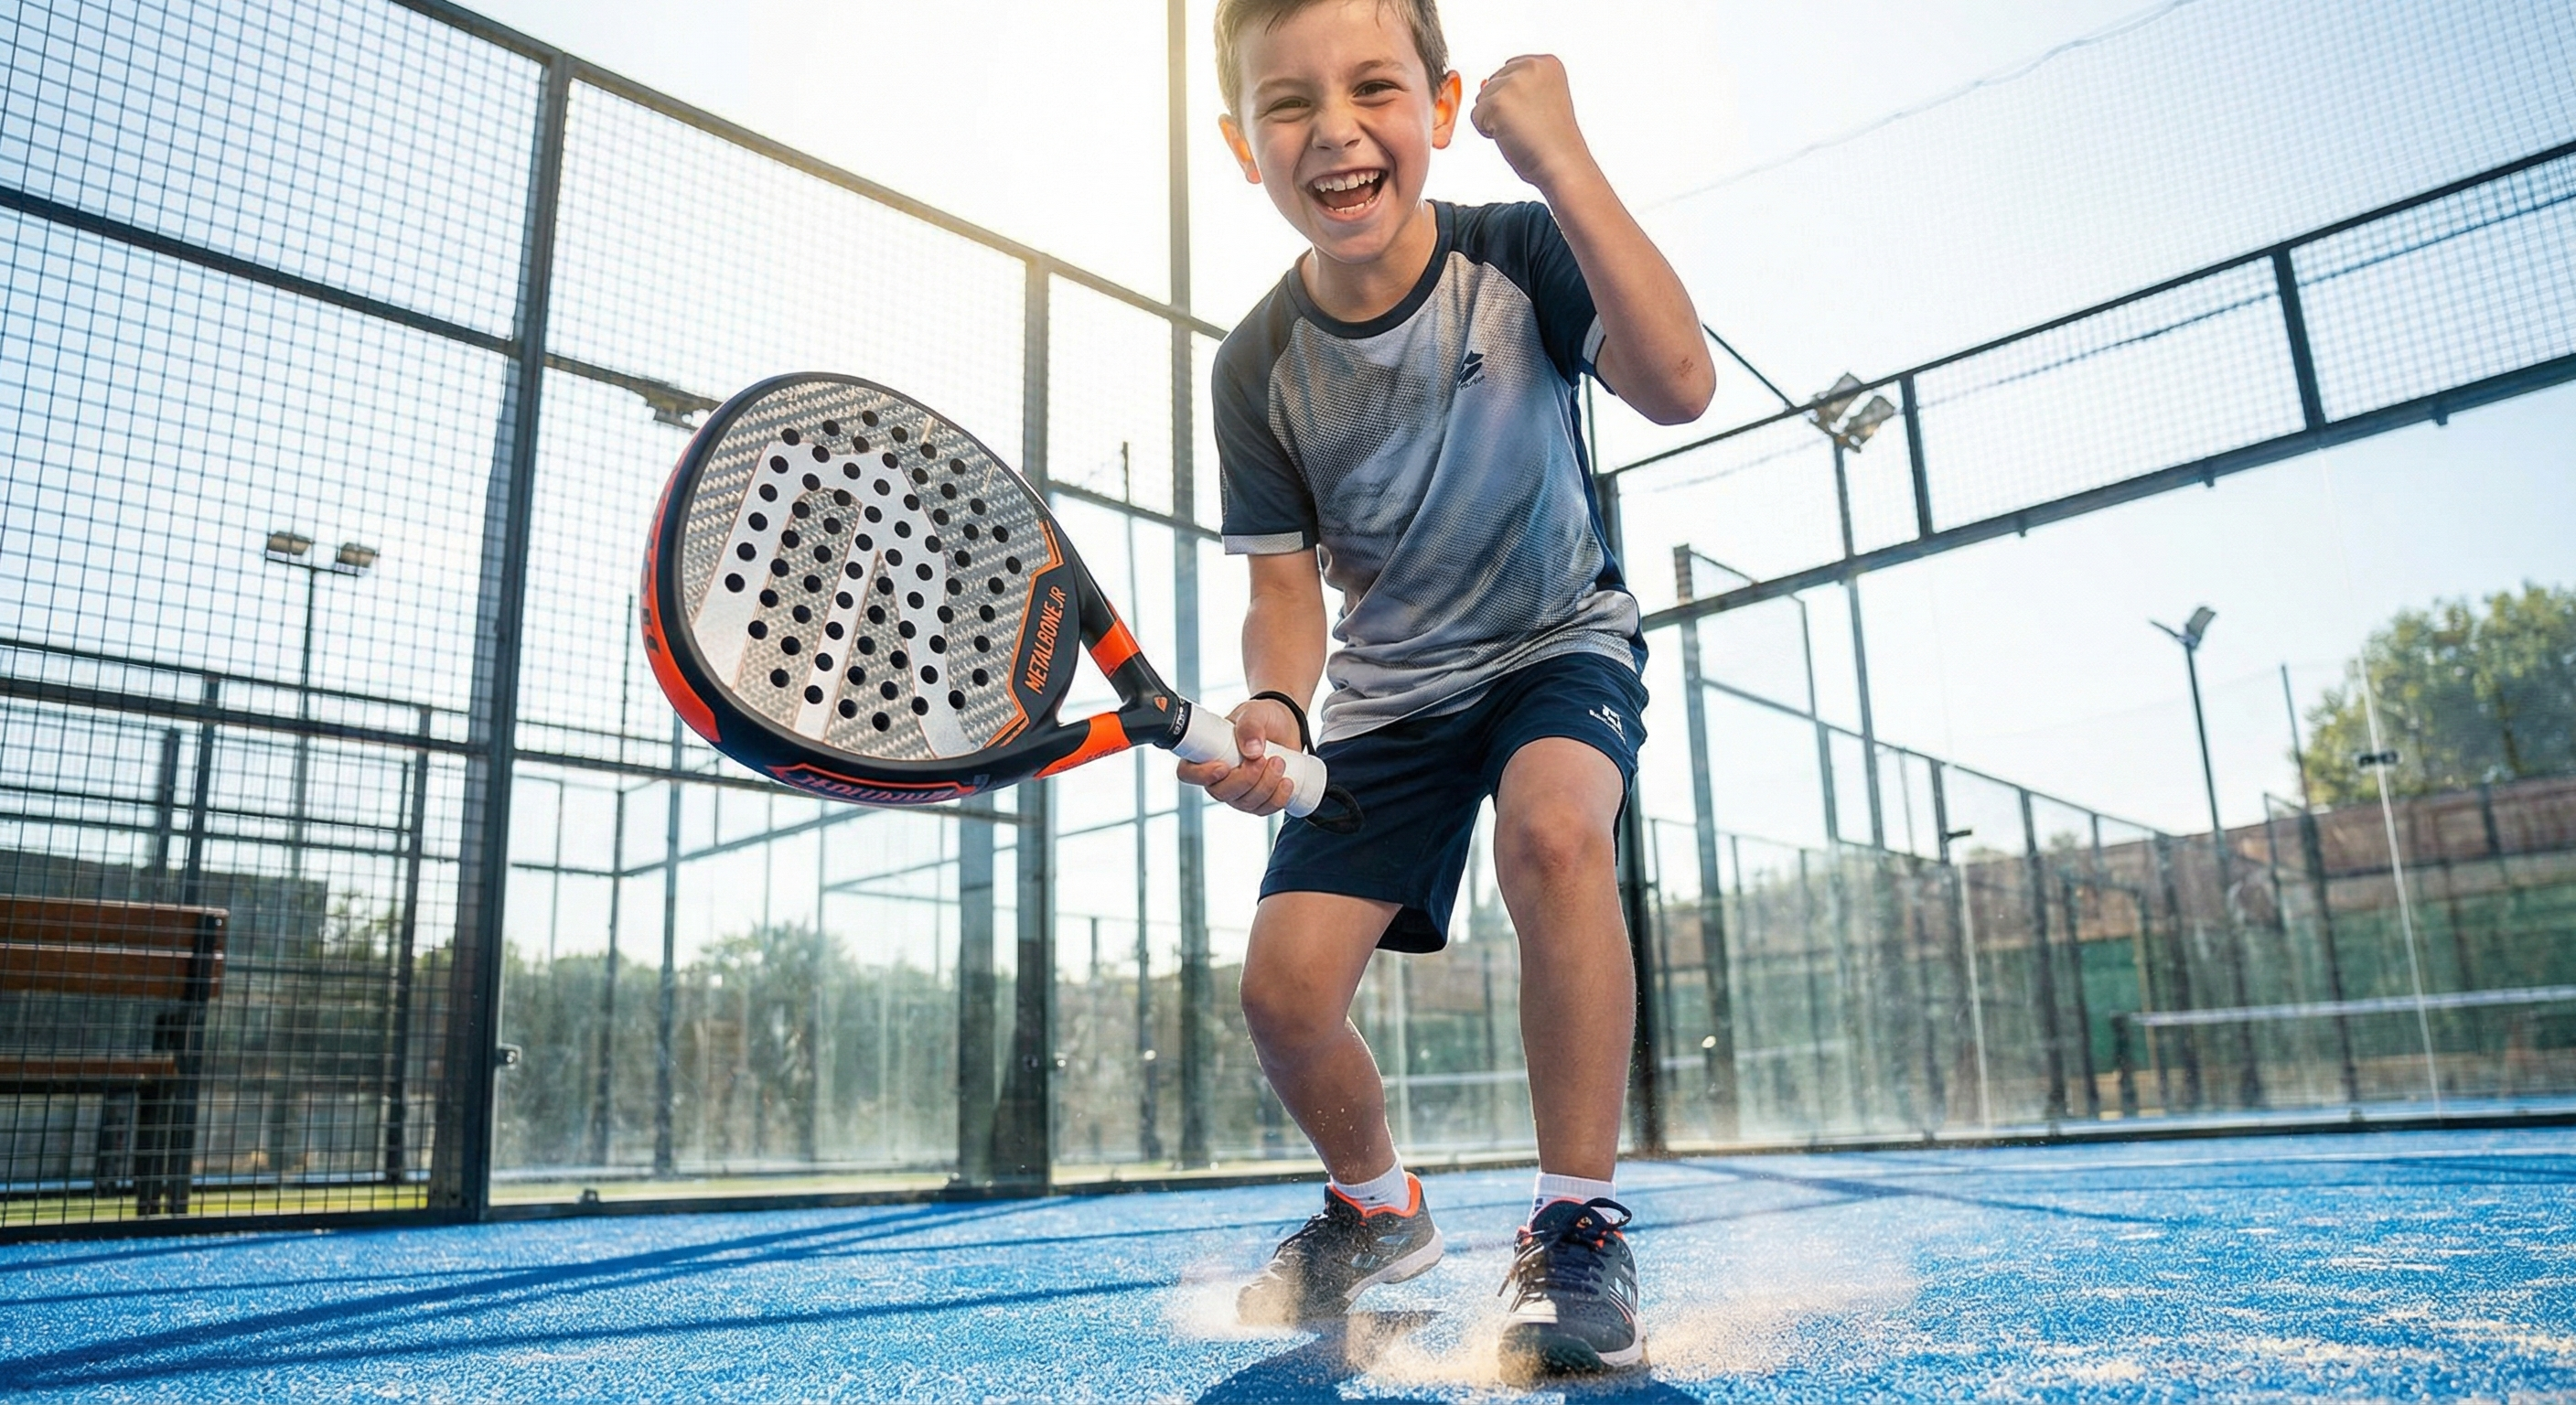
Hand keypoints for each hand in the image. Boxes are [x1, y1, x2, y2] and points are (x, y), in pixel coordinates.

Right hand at [1174, 699, 1302, 816]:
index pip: (1188, 773)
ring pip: (1246, 803)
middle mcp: (1218, 778)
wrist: (1285, 724)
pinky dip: (1278, 799)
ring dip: (1266, 786)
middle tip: (1263, 758)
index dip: (1202, 776)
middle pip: (1222, 793)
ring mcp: (1238, 792)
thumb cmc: (1262, 717)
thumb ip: (1250, 726)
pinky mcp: (1258, 799)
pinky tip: (1287, 782)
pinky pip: (1264, 810)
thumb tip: (1252, 750)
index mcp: (1205, 754)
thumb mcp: (1254, 713)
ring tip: (1279, 761)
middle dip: (1246, 779)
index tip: (1223, 767)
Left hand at [1470, 55, 1591, 189]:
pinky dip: (1488, 132)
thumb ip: (1517, 84)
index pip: (1508, 72)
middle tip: (1530, 124)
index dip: (1516, 100)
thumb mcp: (1541, 98)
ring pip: (1482, 100)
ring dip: (1496, 120)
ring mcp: (1514, 83)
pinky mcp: (1498, 102)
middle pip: (1492, 84)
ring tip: (1522, 130)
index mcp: (1546, 63)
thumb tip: (1481, 83)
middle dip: (1503, 108)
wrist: (1561, 163)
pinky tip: (1512, 136)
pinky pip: (1476, 117)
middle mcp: (1531, 66)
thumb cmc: (1553, 140)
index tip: (1537, 113)